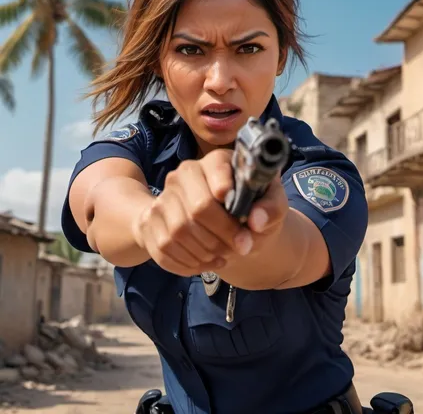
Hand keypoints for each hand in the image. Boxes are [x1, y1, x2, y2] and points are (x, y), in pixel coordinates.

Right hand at [132, 148, 288, 276]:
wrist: (221, 221)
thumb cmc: (249, 207)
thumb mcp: (271, 204)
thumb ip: (271, 208)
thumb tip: (256, 221)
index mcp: (215, 161)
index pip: (217, 179)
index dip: (230, 208)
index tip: (245, 229)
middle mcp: (184, 173)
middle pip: (198, 209)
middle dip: (223, 236)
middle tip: (241, 248)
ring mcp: (164, 197)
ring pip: (179, 232)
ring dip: (205, 252)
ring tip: (224, 256)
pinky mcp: (150, 220)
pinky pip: (164, 249)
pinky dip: (188, 263)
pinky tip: (206, 262)